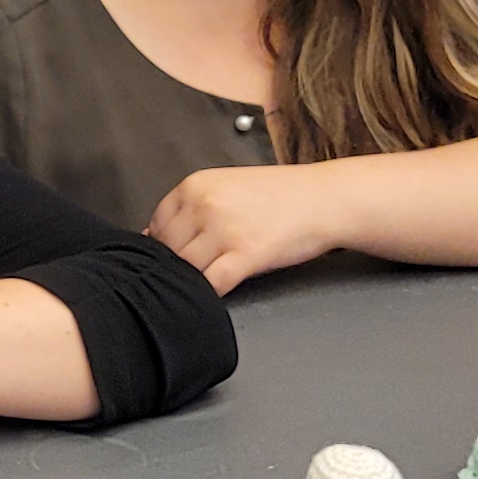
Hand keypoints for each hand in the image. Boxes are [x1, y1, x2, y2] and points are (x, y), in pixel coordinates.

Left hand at [147, 163, 340, 295]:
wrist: (324, 199)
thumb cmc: (281, 195)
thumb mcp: (226, 187)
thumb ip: (191, 208)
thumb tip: (153, 236)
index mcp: (196, 185)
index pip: (157, 224)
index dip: (164, 245)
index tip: (178, 253)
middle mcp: (205, 205)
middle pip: (168, 249)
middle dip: (177, 265)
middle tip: (198, 267)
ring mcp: (224, 230)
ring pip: (185, 269)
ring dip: (194, 280)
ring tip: (212, 276)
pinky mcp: (245, 255)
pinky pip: (211, 284)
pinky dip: (210, 293)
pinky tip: (221, 288)